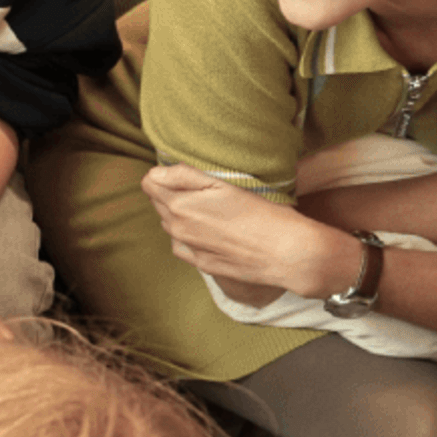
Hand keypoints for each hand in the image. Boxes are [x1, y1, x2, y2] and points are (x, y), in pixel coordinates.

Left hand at [143, 163, 355, 300]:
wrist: (287, 253)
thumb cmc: (262, 213)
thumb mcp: (223, 183)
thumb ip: (183, 176)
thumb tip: (155, 172)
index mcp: (180, 204)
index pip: (149, 183)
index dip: (163, 174)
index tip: (181, 174)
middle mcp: (178, 228)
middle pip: (158, 203)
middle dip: (171, 193)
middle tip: (201, 190)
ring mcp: (189, 247)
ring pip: (169, 224)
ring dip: (180, 215)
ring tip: (210, 210)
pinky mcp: (201, 263)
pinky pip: (181, 245)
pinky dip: (188, 237)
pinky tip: (209, 232)